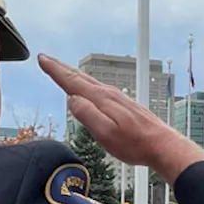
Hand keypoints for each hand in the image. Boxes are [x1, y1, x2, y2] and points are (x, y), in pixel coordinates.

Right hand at [38, 54, 203, 183]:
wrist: (162, 144)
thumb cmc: (135, 144)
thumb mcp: (106, 134)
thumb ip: (87, 115)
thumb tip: (71, 99)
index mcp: (102, 99)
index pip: (73, 82)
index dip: (55, 70)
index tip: (42, 59)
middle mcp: (109, 94)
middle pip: (80, 77)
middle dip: (61, 67)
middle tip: (46, 59)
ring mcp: (117, 97)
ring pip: (89, 82)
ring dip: (73, 74)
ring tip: (61, 70)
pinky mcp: (122, 104)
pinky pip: (98, 88)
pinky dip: (86, 83)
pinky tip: (86, 88)